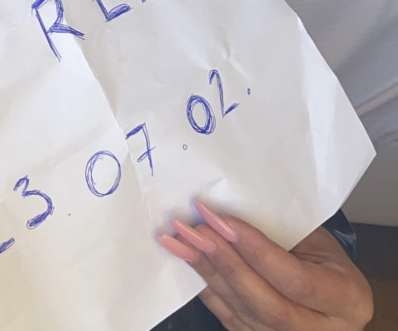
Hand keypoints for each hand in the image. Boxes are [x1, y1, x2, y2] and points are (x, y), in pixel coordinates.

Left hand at [157, 199, 373, 329]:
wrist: (332, 296)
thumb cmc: (325, 260)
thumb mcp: (318, 241)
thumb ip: (282, 231)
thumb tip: (229, 206)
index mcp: (345, 299)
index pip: (293, 278)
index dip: (254, 248)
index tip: (219, 217)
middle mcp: (319, 330)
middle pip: (264, 301)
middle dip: (224, 262)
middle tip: (193, 228)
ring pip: (241, 310)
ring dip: (206, 271)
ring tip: (179, 239)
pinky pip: (228, 315)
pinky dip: (205, 285)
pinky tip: (186, 259)